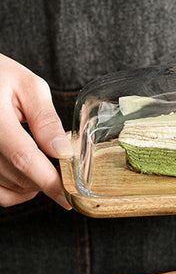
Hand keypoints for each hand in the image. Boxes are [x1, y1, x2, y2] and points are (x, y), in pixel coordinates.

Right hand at [0, 54, 71, 208]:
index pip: (24, 159)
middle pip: (19, 176)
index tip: (71, 197)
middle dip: (48, 179)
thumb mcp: (29, 87)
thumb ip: (46, 119)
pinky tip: (28, 176)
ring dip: (33, 185)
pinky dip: (15, 191)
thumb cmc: (0, 76)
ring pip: (8, 189)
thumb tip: (63, 151)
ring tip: (45, 166)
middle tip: (65, 169)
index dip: (50, 183)